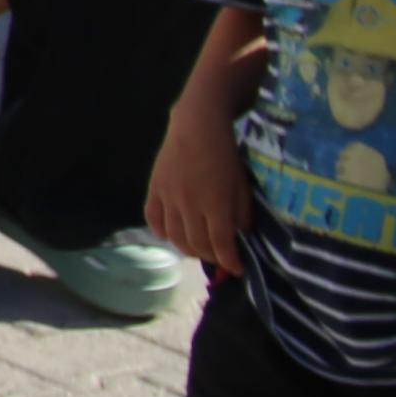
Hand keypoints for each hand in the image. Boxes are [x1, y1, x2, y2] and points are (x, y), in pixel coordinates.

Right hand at [144, 113, 244, 280]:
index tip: (237, 268)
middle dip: (211, 257)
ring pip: (175, 237)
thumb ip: (241, 214)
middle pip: (197, 245)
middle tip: (220, 257)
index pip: (221, 245)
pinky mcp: (155, 189)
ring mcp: (169, 198)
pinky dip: (161, 232)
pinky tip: (169, 235)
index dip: (230, 262)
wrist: (198, 127)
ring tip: (198, 250)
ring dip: (188, 249)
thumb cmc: (226, 156)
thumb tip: (239, 237)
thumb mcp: (242, 186)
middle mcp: (190, 206)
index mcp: (216, 205)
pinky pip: (153, 219)